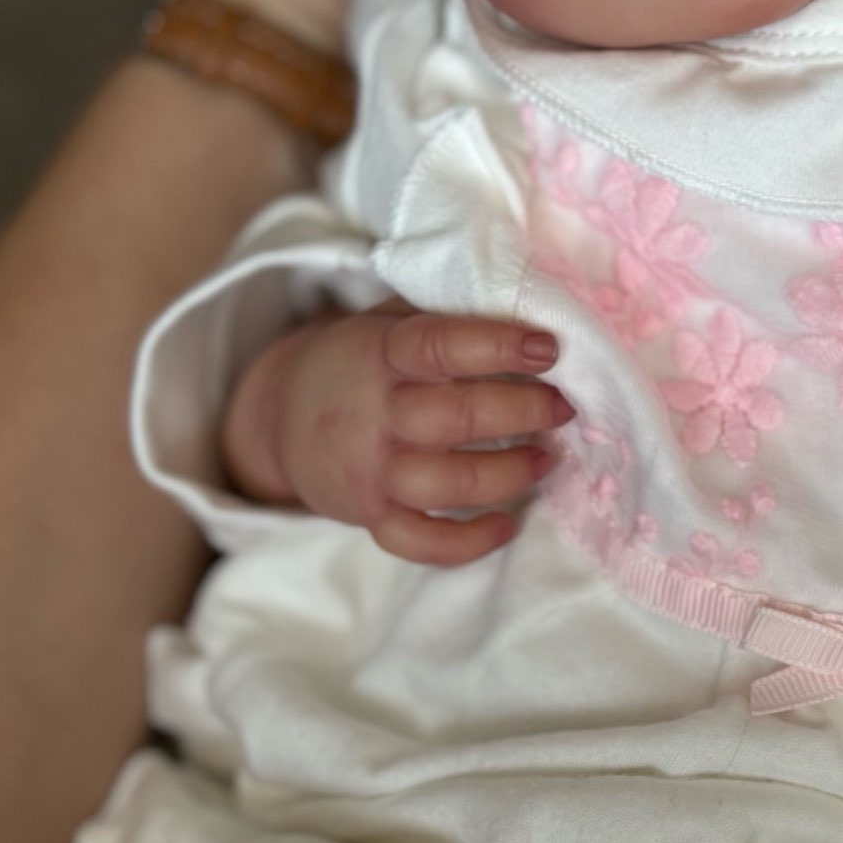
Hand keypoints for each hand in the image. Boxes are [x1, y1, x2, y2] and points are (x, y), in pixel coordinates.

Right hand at [220, 301, 573, 564]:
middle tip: (563, 407)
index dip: (497, 346)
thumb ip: (444, 312)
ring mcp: (371, 470)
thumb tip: (530, 299)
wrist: (280, 420)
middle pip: (457, 418)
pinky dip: (468, 543)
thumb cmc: (360, 362)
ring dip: (510, 474)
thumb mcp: (387, 320)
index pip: (439, 346)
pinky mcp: (371, 515)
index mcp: (380, 353)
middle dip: (523, 413)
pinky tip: (507, 524)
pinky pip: (421, 542)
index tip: (548, 347)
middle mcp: (374, 414)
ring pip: (449, 483)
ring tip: (546, 459)